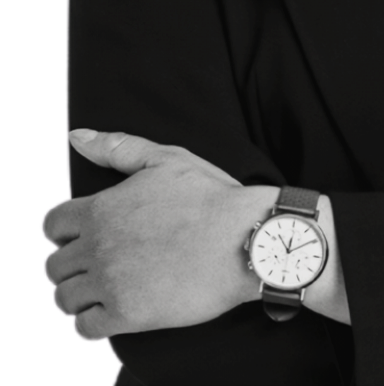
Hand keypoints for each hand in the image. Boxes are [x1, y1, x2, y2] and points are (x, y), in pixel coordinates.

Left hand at [42, 129, 264, 342]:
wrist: (248, 238)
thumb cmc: (213, 199)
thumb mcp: (168, 160)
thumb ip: (119, 148)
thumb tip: (79, 138)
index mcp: (101, 209)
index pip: (54, 226)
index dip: (69, 231)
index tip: (88, 236)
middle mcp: (97, 247)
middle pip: (56, 265)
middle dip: (76, 264)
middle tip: (104, 263)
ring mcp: (109, 283)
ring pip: (66, 297)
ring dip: (82, 293)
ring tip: (109, 287)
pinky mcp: (126, 314)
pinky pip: (85, 327)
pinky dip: (94, 322)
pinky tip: (114, 311)